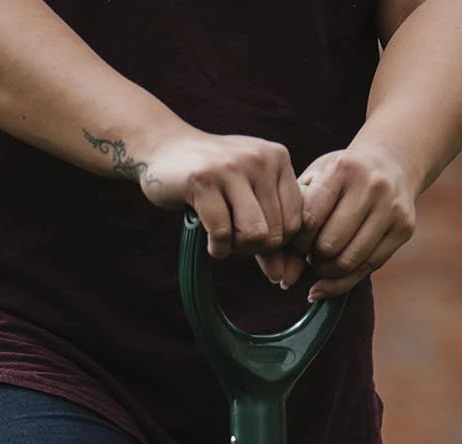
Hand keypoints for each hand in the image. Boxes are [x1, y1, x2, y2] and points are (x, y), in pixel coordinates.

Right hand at [139, 126, 303, 284]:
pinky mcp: (203, 181)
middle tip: (234, 240)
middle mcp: (260, 159)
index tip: (255, 242)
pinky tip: (210, 241)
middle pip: (275, 233)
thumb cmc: (211, 179)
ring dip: (237, 249)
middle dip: (254, 249)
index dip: (276, 244)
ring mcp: (232, 168)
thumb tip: (280, 276)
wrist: (165, 148)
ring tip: (225, 240)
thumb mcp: (246, 200)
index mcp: (278, 159)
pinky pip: (222, 233)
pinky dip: (217, 248)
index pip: (296, 222)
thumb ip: (266, 235)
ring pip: (254, 234)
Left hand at [265, 137, 417, 297]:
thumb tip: (287, 277)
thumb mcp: (317, 182)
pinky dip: (346, 279)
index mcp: (343, 168)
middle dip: (314, 257)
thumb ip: (297, 221)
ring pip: (349, 262)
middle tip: (312, 254)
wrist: (393, 161)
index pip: (310, 221)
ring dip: (329, 270)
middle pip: (330, 246)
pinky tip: (336, 272)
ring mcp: (391, 207)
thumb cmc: (343, 177)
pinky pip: (368, 268)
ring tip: (324, 261)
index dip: (298, 242)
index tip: (298, 244)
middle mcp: (371, 185)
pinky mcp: (404, 228)